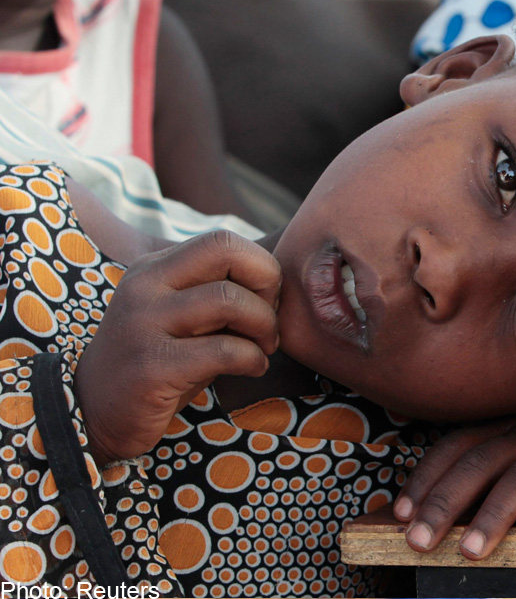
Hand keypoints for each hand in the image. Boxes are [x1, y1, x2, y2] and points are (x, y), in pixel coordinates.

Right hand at [75, 230, 280, 466]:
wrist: (95, 415)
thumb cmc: (159, 363)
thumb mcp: (184, 316)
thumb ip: (219, 292)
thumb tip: (279, 280)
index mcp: (154, 269)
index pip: (222, 240)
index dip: (259, 266)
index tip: (266, 301)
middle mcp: (144, 287)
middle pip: (227, 251)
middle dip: (267, 283)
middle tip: (268, 320)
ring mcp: (143, 324)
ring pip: (229, 300)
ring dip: (264, 326)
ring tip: (263, 348)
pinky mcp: (151, 367)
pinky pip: (224, 350)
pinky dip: (253, 359)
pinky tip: (253, 368)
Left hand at [393, 407, 515, 559]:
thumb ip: (492, 474)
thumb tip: (434, 510)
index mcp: (514, 427)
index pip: (460, 446)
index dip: (427, 478)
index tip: (399, 514)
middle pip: (483, 461)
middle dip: (446, 502)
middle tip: (418, 540)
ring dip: (493, 512)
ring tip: (470, 548)